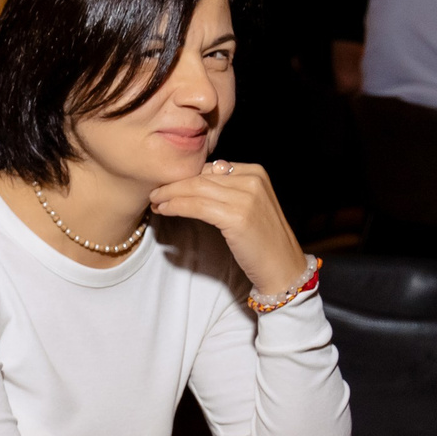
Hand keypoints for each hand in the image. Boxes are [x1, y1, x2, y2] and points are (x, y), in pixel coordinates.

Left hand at [149, 160, 309, 298]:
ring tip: (155, 202)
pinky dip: (177, 206)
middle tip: (154, 192)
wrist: (282, 267)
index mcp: (255, 172)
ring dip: (170, 195)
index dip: (186, 176)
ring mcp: (246, 198)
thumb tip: (198, 179)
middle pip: (201, 177)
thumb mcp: (249, 205)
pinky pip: (197, 206)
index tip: (168, 185)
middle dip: (173, 184)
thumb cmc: (262, 240)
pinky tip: (164, 210)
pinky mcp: (237, 217)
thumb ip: (228, 189)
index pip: (211, 168)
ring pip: (196, 189)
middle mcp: (252, 180)